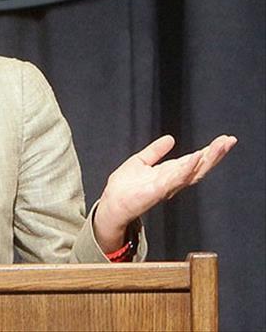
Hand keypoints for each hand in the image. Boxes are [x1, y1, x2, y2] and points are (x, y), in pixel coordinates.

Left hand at [94, 134, 236, 252]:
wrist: (111, 203)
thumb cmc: (125, 187)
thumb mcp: (141, 162)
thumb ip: (155, 151)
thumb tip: (171, 139)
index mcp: (170, 173)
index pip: (195, 161)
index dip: (211, 151)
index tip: (225, 139)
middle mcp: (173, 180)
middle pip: (200, 167)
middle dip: (215, 154)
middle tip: (229, 141)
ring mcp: (166, 186)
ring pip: (192, 172)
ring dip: (206, 159)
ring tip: (219, 147)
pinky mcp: (156, 191)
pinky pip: (174, 179)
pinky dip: (186, 168)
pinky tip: (195, 157)